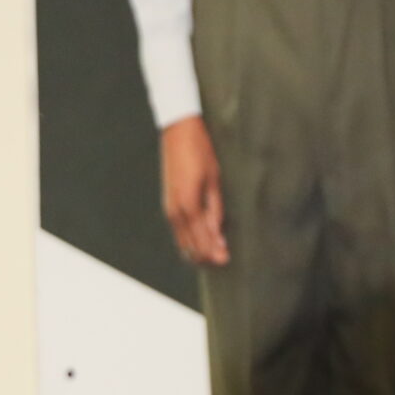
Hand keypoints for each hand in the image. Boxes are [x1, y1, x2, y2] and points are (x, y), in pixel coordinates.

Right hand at [160, 116, 228, 266]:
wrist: (178, 133)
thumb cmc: (200, 152)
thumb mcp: (214, 179)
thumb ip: (214, 208)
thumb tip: (218, 233)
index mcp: (188, 206)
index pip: (201, 239)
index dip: (214, 252)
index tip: (226, 260)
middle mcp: (175, 212)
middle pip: (190, 245)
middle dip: (205, 256)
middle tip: (222, 261)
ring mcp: (169, 209)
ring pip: (181, 241)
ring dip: (196, 251)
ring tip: (211, 256)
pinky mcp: (168, 204)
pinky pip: (178, 231)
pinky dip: (188, 241)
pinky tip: (197, 242)